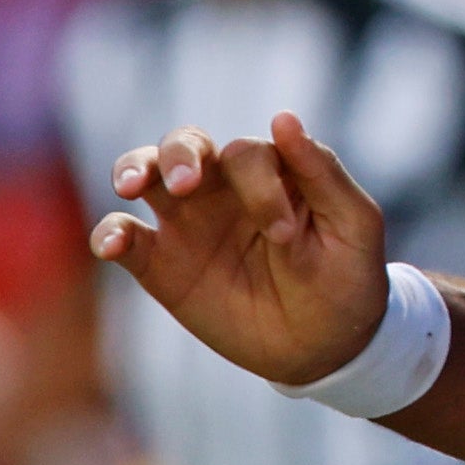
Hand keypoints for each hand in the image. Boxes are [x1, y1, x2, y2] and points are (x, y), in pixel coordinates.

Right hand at [91, 112, 398, 388]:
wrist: (326, 347)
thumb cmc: (347, 277)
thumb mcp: (353, 225)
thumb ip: (321, 172)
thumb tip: (283, 117)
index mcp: (271, 172)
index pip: (248, 154)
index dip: (261, 187)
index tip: (283, 235)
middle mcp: (224, 188)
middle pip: (185, 144)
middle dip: (179, 154)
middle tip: (187, 183)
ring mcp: (188, 224)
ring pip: (146, 174)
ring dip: (134, 169)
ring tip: (133, 186)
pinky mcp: (162, 266)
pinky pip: (125, 238)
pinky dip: (110, 233)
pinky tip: (112, 244)